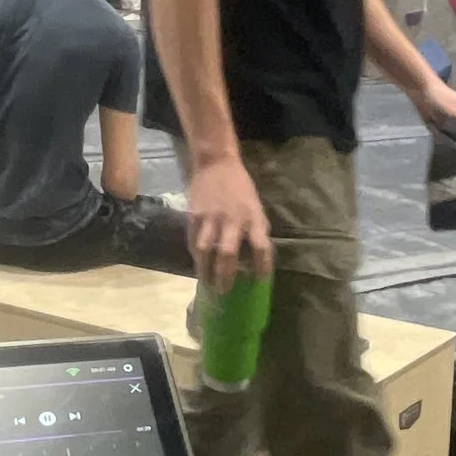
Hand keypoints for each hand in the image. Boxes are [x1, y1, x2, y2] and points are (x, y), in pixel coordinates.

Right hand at [186, 151, 272, 287]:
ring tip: (205, 283)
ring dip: (204, 270)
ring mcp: (211, 219)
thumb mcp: (256, 206)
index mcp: (253, 218)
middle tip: (223, 292)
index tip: (259, 281)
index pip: (262, 248)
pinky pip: (192, 241)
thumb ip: (256, 229)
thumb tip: (257, 256)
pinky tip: (198, 264)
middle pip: (228, 255)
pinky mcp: (194, 216)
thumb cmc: (240, 187)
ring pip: (205, 250)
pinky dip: (195, 256)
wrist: (216, 163)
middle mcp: (233, 221)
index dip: (262, 267)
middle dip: (225, 277)